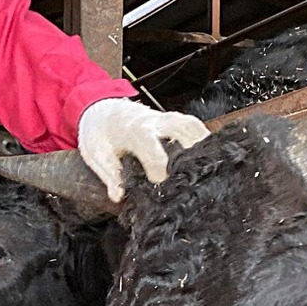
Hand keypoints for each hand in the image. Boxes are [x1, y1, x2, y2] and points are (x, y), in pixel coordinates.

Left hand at [77, 98, 209, 201]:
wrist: (102, 109)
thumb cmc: (100, 133)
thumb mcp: (96, 155)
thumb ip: (110, 175)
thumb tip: (118, 196)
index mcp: (134, 131)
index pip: (154, 151)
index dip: (160, 172)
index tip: (161, 188)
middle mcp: (156, 121)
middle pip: (183, 131)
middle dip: (191, 156)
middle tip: (194, 181)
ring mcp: (168, 119)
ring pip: (193, 127)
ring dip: (202, 147)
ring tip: (209, 171)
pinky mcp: (175, 121)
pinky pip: (195, 127)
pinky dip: (203, 141)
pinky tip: (209, 160)